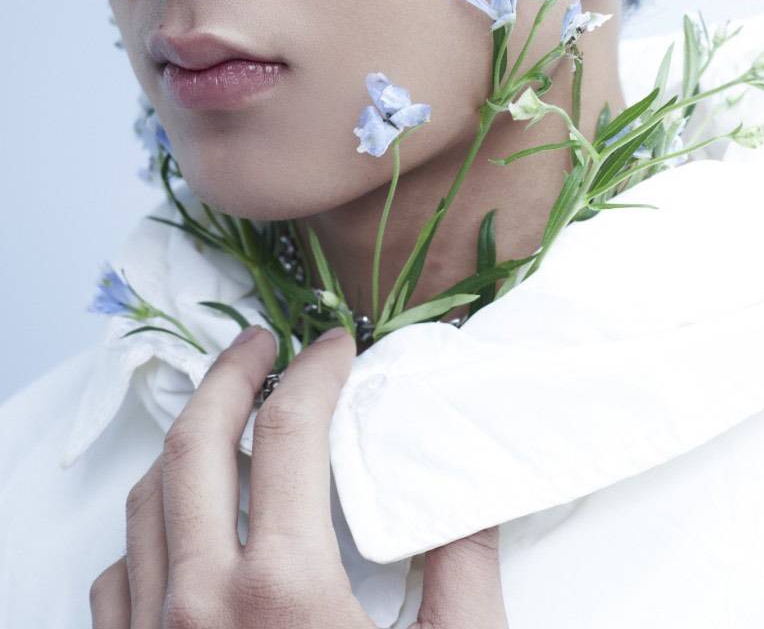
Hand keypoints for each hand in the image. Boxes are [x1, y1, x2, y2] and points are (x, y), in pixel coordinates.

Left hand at [89, 325, 509, 627]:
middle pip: (193, 443)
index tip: (338, 347)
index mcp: (280, 594)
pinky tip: (181, 530)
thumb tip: (466, 495)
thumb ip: (463, 575)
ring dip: (184, 444)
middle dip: (228, 373)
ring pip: (144, 504)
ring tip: (223, 418)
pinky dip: (147, 529)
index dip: (317, 372)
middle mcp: (195, 607)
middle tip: (261, 342)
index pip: (288, 431)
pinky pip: (115, 580)